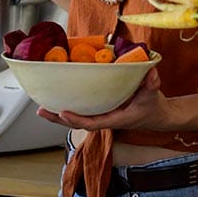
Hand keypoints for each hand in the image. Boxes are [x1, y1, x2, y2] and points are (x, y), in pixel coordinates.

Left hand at [38, 68, 169, 130]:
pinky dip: (68, 107)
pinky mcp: (100, 111)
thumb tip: (150, 73)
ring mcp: (101, 116)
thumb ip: (151, 85)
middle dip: (58, 119)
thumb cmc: (152, 107)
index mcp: (114, 119)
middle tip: (41, 111)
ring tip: (41, 108)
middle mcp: (104, 119)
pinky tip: (56, 100)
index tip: (63, 112)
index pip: (92, 123)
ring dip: (58, 115)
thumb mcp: (153, 95)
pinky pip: (81, 111)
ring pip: (77, 118)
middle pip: (77, 123)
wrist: (156, 115)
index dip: (77, 119)